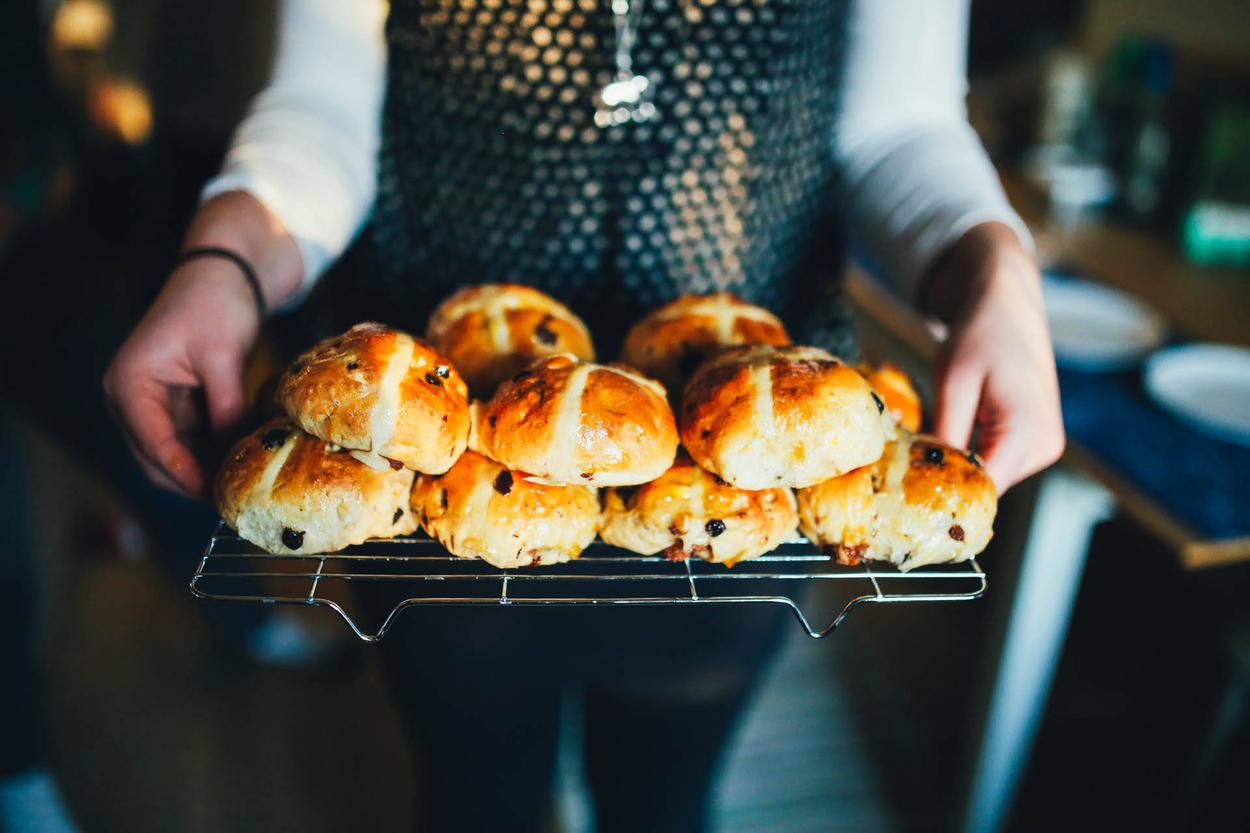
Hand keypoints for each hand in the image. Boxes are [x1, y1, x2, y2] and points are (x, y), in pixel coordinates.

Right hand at [103, 191, 301, 496]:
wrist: (224, 273)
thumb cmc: (216, 303)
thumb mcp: (223, 357)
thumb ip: (226, 408)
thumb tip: (236, 454)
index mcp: (129, 384)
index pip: (153, 444)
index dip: (185, 474)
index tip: (215, 495)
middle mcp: (131, 398)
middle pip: (156, 458)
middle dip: (192, 480)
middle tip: (231, 500)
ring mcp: (151, 403)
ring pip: (173, 454)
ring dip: (202, 469)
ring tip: (239, 486)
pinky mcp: (175, 404)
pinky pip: (190, 440)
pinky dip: (210, 452)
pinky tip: (238, 463)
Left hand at [919, 222, 1064, 493]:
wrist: (1006, 299)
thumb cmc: (981, 332)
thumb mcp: (953, 382)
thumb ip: (945, 434)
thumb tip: (926, 478)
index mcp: (1027, 434)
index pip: (985, 492)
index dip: (945, 500)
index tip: (905, 500)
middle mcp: (1043, 447)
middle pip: (987, 487)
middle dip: (947, 481)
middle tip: (902, 470)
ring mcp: (1042, 445)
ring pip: (989, 475)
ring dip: (956, 465)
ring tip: (922, 446)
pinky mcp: (1033, 439)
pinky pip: (994, 459)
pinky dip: (967, 452)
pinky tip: (943, 435)